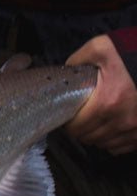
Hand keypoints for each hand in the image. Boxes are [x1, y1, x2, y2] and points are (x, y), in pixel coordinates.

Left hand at [65, 35, 136, 154]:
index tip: (68, 116)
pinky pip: (122, 147)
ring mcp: (136, 128)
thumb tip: (66, 72)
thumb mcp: (100, 48)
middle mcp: (122, 120)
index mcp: (107, 102)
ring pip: (105, 144)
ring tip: (93, 124)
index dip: (68, 123)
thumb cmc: (129, 54)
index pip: (77, 128)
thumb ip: (77, 60)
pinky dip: (113, 141)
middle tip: (79, 119)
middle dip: (80, 130)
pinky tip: (109, 129)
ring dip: (96, 136)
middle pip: (89, 138)